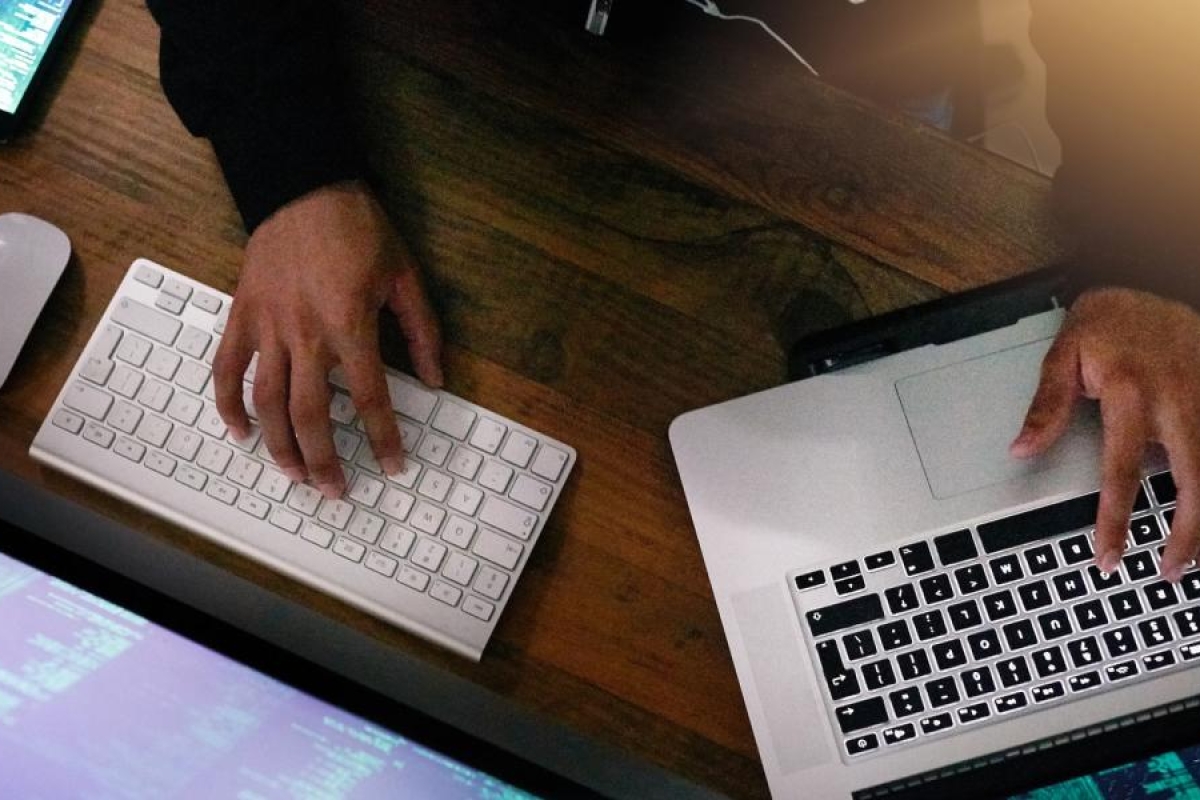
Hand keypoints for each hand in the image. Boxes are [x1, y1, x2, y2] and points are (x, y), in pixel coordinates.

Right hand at [213, 181, 442, 498]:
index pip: (370, 398)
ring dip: (279, 445)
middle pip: (311, 414)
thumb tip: (437, 378)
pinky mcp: (242, 314)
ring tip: (294, 475)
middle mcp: (304, 333)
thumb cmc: (359, 228)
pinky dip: (229, 404)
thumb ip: (422, 331)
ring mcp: (267, 326)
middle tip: (336, 490)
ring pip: (266, 401)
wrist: (303, 184)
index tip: (393, 466)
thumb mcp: (405, 275)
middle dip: (324, 460)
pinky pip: (227, 368)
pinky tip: (241, 432)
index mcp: (349, 325)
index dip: (383, 438)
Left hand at [1011, 288, 1199, 581]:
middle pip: (1194, 484)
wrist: (1156, 277)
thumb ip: (1047, 406)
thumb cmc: (1109, 318)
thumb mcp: (1064, 352)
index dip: (1114, 520)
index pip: (1120, 472)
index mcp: (1131, 395)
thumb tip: (1020, 450)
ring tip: (1192, 554)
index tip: (1107, 556)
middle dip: (1187, 535)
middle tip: (1168, 571)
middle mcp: (1178, 403)